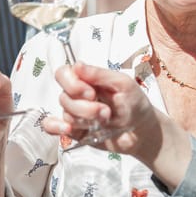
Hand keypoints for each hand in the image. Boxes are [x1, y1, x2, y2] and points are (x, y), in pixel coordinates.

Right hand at [43, 62, 164, 161]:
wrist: (143, 131)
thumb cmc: (135, 103)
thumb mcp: (123, 83)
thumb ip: (100, 74)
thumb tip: (77, 65)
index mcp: (87, 80)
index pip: (63, 74)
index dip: (71, 83)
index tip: (91, 92)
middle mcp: (78, 95)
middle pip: (64, 97)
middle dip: (85, 107)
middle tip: (106, 111)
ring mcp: (76, 114)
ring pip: (66, 114)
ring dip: (86, 119)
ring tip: (105, 120)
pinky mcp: (75, 132)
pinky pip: (52, 128)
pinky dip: (54, 127)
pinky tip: (67, 130)